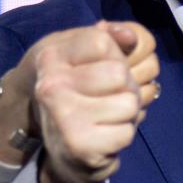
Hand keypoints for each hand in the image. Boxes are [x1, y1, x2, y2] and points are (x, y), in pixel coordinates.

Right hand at [24, 22, 157, 182]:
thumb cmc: (76, 92)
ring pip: (130, 103)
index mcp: (50, 57)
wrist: (58, 146)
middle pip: (120, 73)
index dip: (114, 55)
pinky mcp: (79, 145)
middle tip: (108, 97)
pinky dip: (121, 135)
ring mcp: (64, 116)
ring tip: (107, 116)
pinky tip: (103, 136)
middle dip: (125, 86)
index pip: (103, 43)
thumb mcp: (82, 56)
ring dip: (126, 113)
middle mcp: (52, 85)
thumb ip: (108, 37)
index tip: (99, 68)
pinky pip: (127, 132)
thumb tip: (131, 36)